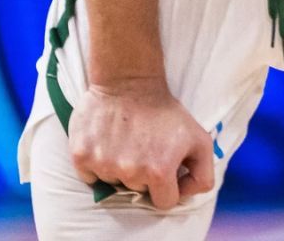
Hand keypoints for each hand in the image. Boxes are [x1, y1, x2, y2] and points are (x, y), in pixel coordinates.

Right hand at [68, 77, 215, 209]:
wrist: (128, 79)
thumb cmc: (165, 110)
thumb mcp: (200, 140)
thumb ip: (202, 175)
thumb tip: (185, 196)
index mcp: (159, 172)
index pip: (164, 203)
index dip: (167, 187)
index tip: (163, 169)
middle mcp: (130, 172)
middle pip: (137, 191)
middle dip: (143, 175)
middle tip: (143, 147)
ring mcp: (103, 164)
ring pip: (113, 183)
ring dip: (118, 168)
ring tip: (124, 141)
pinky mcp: (81, 155)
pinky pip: (88, 176)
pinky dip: (96, 164)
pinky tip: (106, 142)